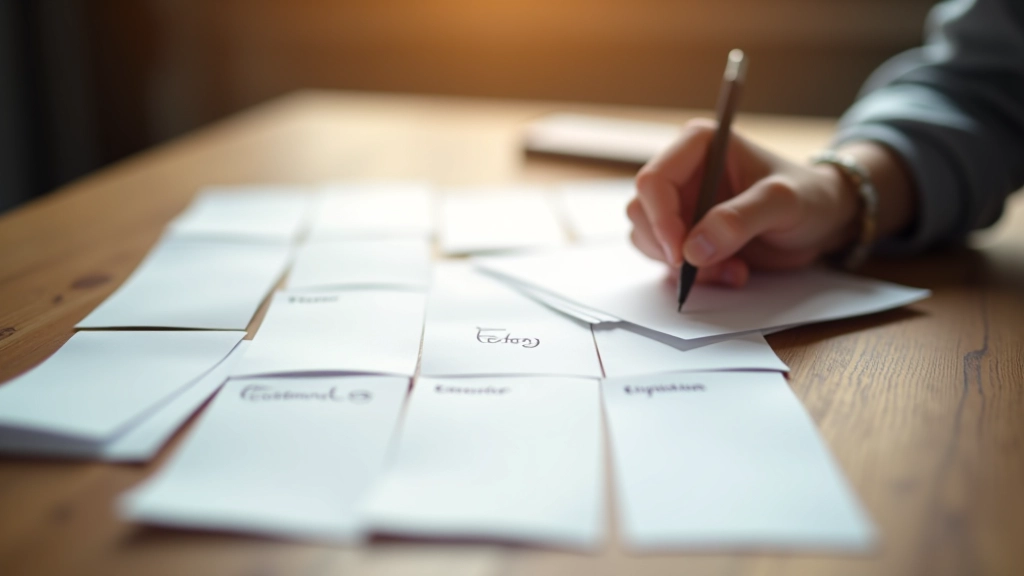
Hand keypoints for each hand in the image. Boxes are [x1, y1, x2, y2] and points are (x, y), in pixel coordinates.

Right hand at [628, 119, 862, 286]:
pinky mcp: (687, 234)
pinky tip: (732, 272)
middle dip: (673, 248)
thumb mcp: (783, 203)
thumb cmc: (810, 197)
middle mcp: (683, 173)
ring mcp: (682, 205)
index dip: (661, 219)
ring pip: (650, 240)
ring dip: (685, 267)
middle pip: (643, 213)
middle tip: (712, 267)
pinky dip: (695, 276)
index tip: (682, 254)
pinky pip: (667, 260)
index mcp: (698, 145)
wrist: (825, 222)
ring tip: (732, 269)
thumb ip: (740, 219)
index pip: (653, 181)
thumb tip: (694, 248)